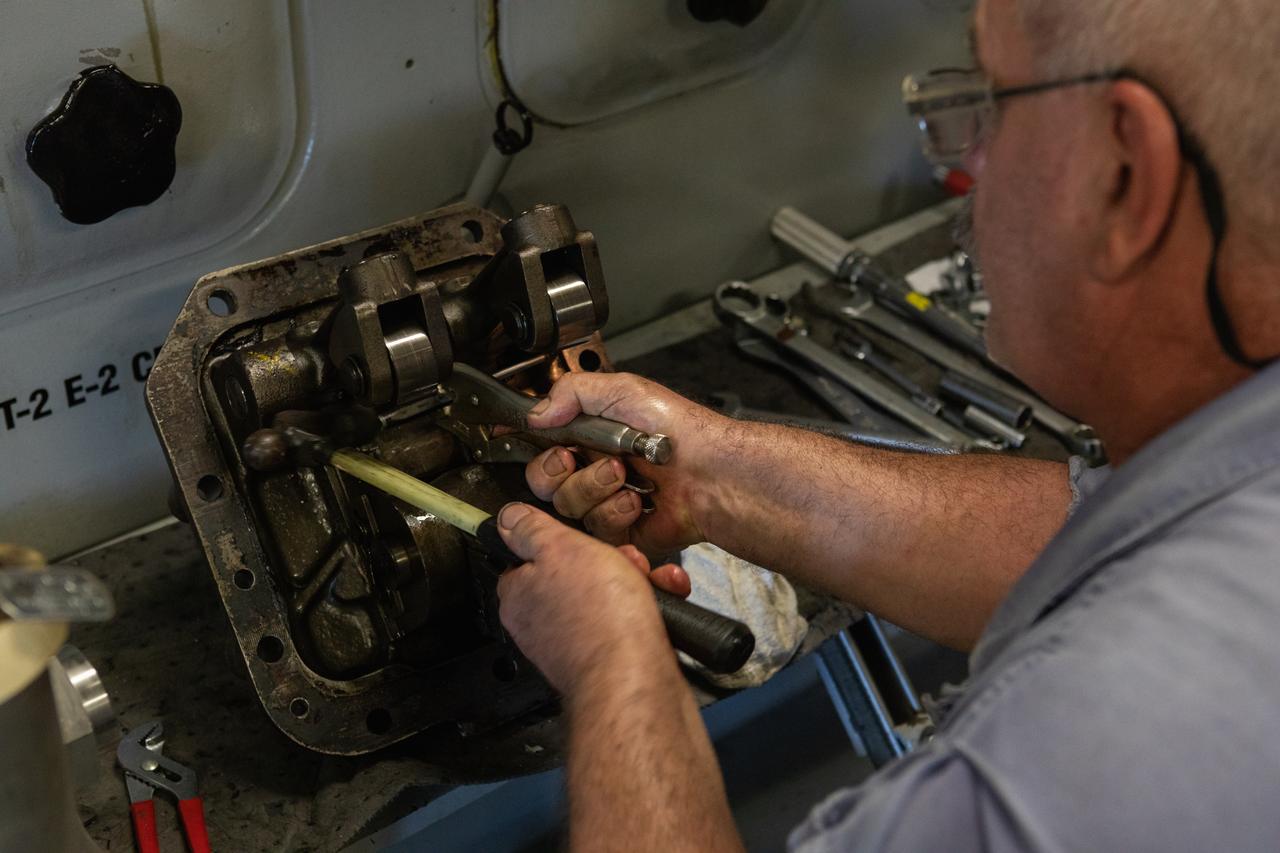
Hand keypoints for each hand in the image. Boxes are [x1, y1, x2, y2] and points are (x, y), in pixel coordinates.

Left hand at [496, 502, 689, 694]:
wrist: (636, 679)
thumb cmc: (598, 619)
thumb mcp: (559, 549)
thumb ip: (530, 530)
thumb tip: (508, 519)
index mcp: (520, 597)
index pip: (528, 558)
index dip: (561, 542)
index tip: (582, 538)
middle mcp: (543, 623)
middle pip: (577, 575)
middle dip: (611, 561)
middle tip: (625, 562)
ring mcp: (578, 643)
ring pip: (609, 596)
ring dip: (639, 581)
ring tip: (653, 582)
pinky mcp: (611, 657)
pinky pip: (630, 622)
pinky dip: (652, 609)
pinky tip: (665, 603)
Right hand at [523, 372, 732, 556]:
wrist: (710, 471)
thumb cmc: (678, 429)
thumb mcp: (623, 390)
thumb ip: (571, 392)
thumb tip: (535, 412)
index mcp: (589, 434)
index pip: (540, 443)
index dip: (529, 445)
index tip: (528, 443)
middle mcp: (592, 467)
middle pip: (542, 481)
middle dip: (556, 471)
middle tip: (576, 459)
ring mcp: (604, 500)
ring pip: (566, 505)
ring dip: (593, 487)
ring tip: (624, 475)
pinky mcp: (618, 529)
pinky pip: (594, 530)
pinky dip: (615, 512)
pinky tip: (638, 501)